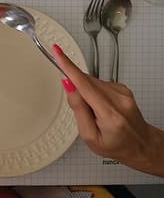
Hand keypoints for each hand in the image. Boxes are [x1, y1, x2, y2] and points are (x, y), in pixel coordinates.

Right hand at [52, 43, 163, 175]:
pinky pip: (99, 84)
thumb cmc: (116, 144)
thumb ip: (78, 109)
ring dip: (86, 92)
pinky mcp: (124, 88)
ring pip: (92, 82)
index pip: (84, 84)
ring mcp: (124, 92)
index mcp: (110, 114)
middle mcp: (120, 100)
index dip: (68, 67)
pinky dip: (94, 92)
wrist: (141, 145)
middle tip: (84, 111)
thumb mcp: (89, 136)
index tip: (57, 52)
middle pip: (86, 82)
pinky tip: (101, 106)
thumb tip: (69, 86)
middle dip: (77, 90)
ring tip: (95, 112)